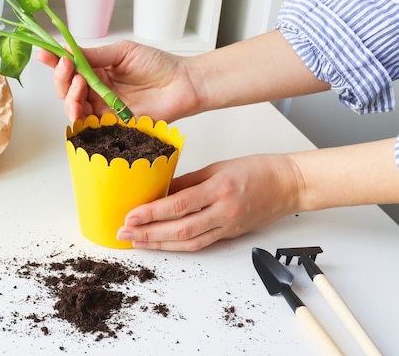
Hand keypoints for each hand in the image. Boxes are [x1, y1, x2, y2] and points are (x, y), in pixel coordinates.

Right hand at [36, 40, 197, 122]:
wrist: (182, 84)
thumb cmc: (157, 65)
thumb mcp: (122, 52)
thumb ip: (95, 55)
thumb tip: (67, 49)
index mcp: (96, 71)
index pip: (69, 68)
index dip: (54, 63)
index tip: (44, 54)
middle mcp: (96, 90)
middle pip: (66, 90)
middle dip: (61, 79)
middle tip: (67, 67)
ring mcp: (104, 108)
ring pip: (73, 108)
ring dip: (69, 97)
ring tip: (78, 83)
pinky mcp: (113, 124)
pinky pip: (90, 125)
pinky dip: (80, 116)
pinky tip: (82, 104)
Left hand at [116, 154, 302, 250]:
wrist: (288, 185)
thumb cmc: (257, 170)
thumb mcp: (218, 167)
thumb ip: (188, 181)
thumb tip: (161, 191)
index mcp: (219, 188)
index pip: (178, 204)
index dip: (152, 212)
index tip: (130, 215)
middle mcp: (224, 211)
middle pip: (179, 229)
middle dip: (148, 233)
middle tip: (124, 233)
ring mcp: (228, 226)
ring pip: (188, 242)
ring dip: (159, 244)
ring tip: (136, 242)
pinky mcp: (230, 234)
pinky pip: (200, 243)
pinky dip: (178, 246)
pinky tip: (161, 244)